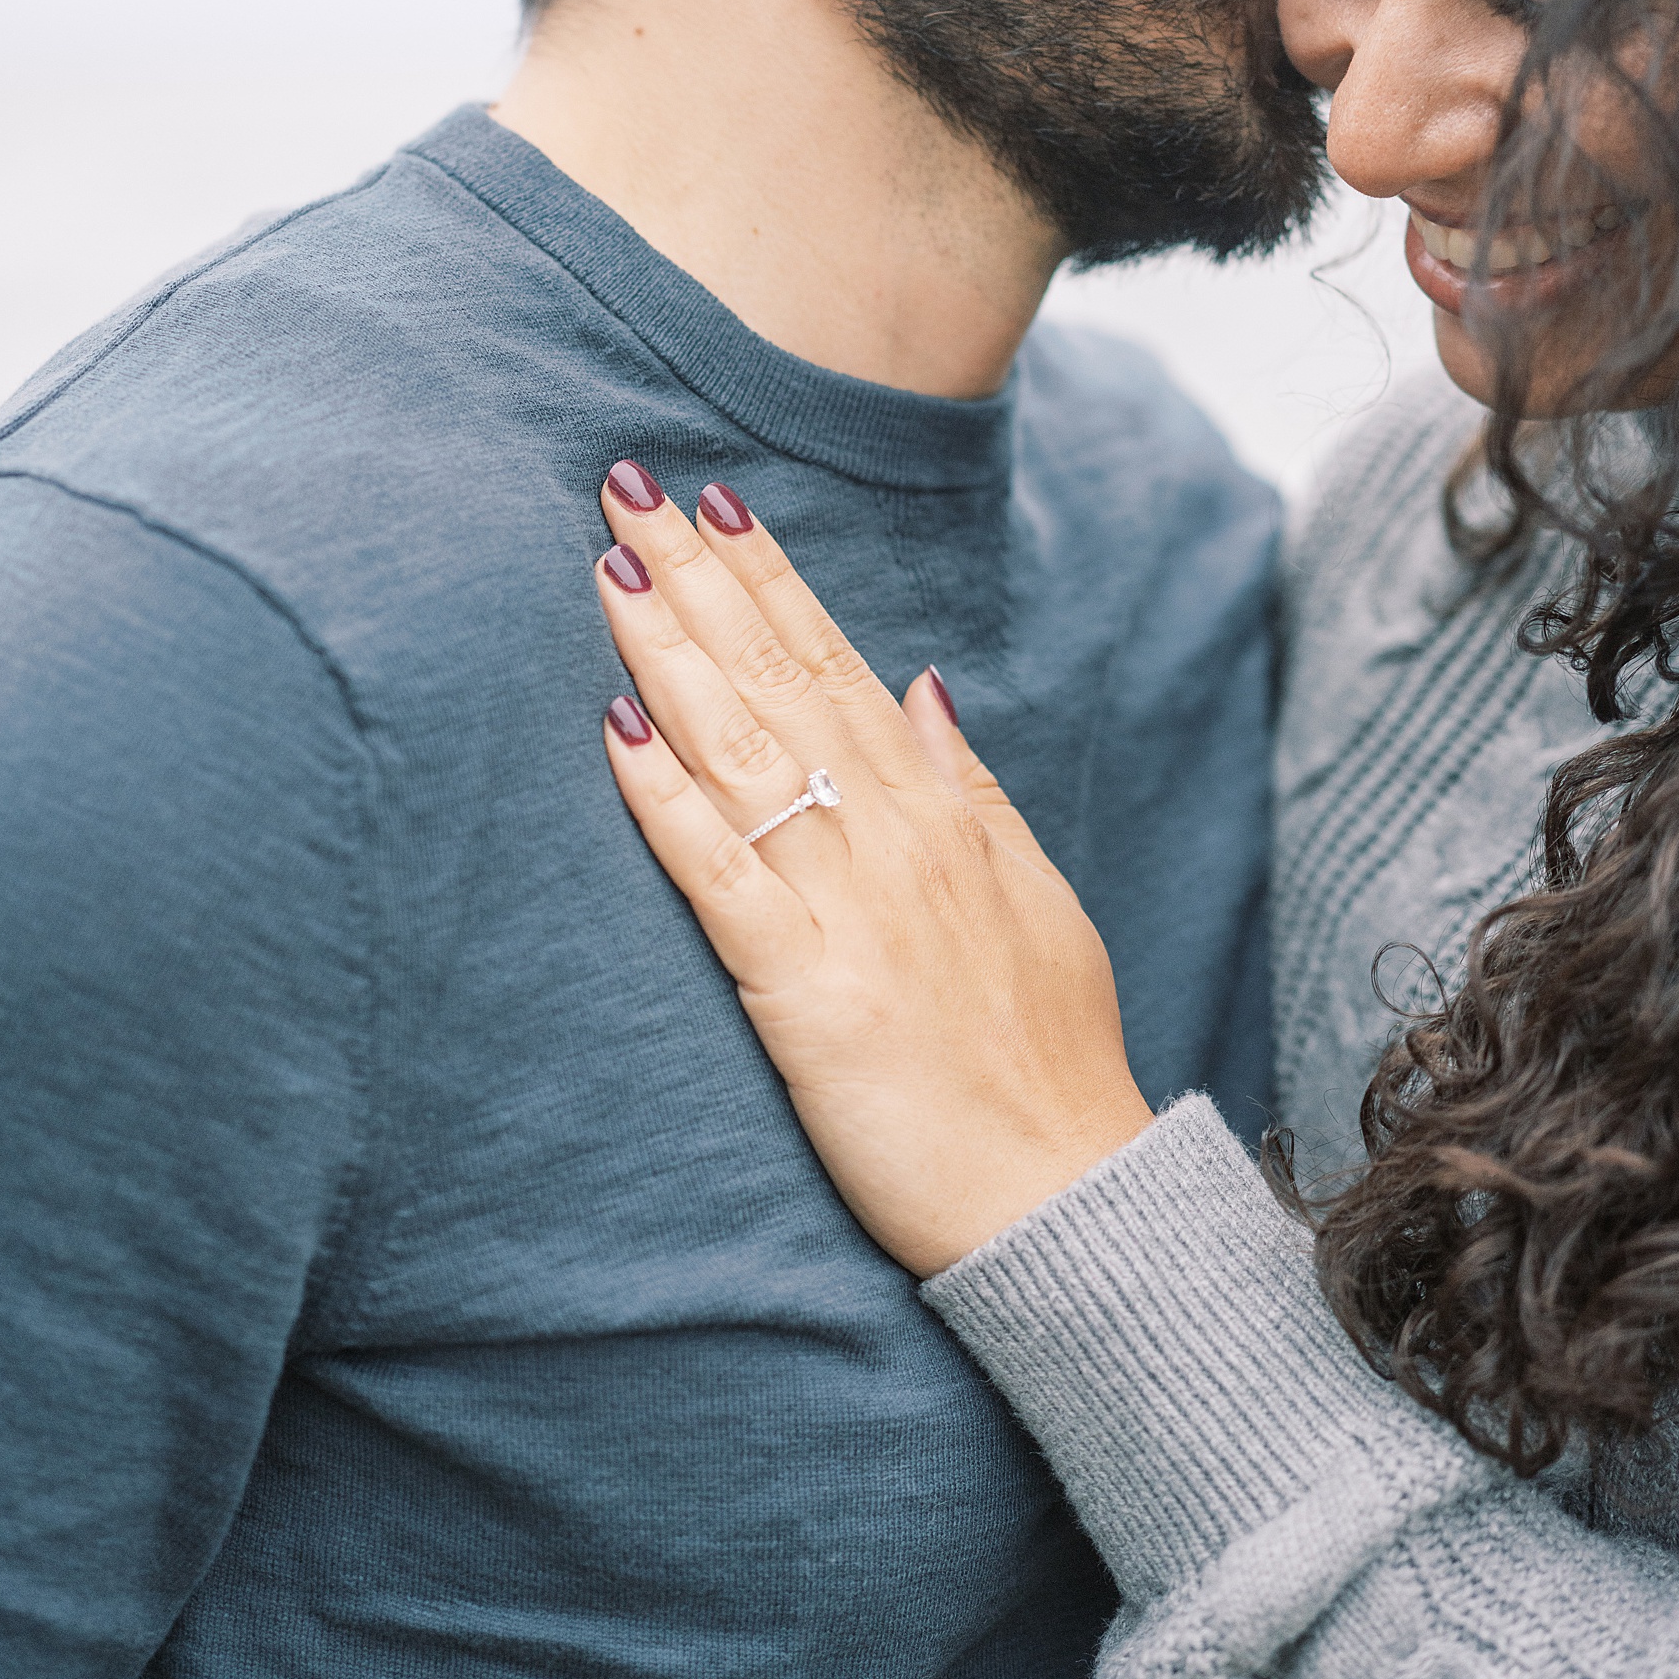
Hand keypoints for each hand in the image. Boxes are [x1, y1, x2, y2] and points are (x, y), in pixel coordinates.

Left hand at [593, 468, 1154, 1276]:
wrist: (1070, 1194)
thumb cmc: (1048, 1054)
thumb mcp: (1034, 895)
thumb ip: (972, 787)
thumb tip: (925, 682)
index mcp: (938, 812)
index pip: (836, 665)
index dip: (769, 578)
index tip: (713, 501)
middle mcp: (892, 836)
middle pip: (775, 681)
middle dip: (697, 578)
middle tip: (627, 485)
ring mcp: (849, 906)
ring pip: (743, 752)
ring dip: (669, 653)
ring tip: (608, 568)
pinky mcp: (805, 988)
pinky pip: (723, 877)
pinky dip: (666, 800)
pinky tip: (615, 729)